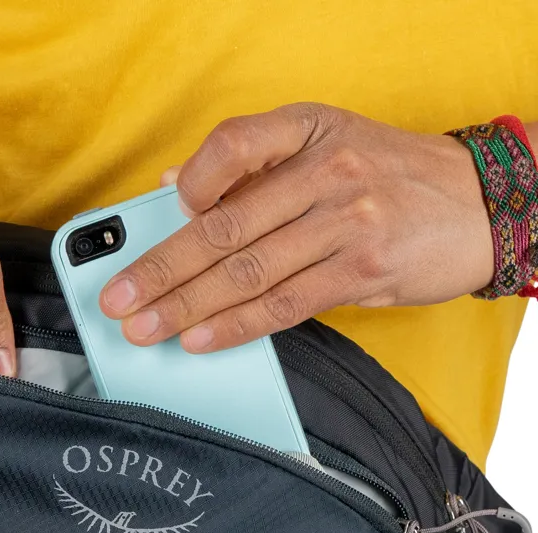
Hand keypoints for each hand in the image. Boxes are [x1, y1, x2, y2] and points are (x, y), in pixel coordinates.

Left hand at [99, 102, 494, 352]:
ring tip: (145, 328)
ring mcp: (345, 222)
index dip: (188, 181)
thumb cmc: (389, 177)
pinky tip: (201, 338)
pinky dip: (235, 325)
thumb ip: (253, 166)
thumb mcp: (327, 145)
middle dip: (161, 269)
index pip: (232, 145)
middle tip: (117, 298)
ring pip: (247, 272)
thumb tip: (174, 187)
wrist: (479, 204)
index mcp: (307, 130)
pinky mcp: (360, 270)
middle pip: (223, 226)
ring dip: (186, 306)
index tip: (157, 215)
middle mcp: (324, 171)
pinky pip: (283, 305)